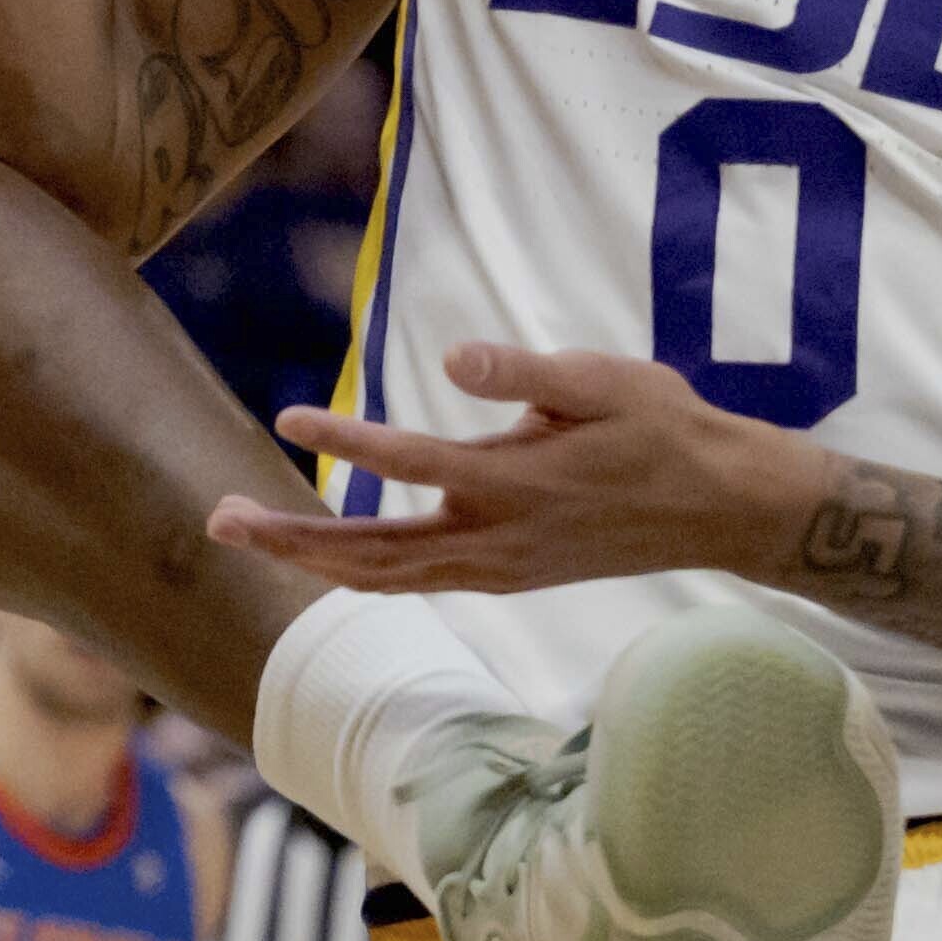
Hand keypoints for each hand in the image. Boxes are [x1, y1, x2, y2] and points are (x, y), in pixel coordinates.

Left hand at [217, 342, 827, 593]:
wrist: (724, 508)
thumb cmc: (664, 430)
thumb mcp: (604, 380)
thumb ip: (525, 373)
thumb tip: (454, 357)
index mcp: (518, 483)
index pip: (413, 463)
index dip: (348, 443)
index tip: (290, 419)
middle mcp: (499, 539)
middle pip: (374, 552)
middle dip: (291, 539)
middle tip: (217, 520)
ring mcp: (502, 568)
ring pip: (389, 578)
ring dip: (314, 560)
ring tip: (246, 534)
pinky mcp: (509, 576)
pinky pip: (419, 583)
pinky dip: (363, 575)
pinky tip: (328, 556)